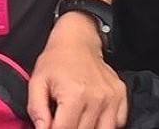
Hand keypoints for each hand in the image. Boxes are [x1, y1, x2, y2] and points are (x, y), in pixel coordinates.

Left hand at [28, 13, 126, 128]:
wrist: (78, 38)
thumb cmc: (57, 59)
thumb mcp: (37, 80)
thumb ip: (36, 108)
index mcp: (75, 95)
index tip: (51, 126)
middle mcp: (97, 98)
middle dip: (70, 128)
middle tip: (63, 117)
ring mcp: (111, 98)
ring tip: (78, 118)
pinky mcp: (121, 96)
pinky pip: (117, 123)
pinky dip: (104, 124)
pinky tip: (93, 114)